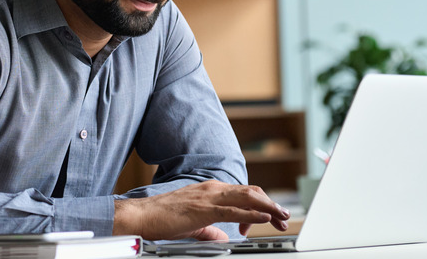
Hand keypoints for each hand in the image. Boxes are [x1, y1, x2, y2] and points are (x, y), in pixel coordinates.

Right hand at [112, 180, 289, 240]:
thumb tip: (223, 237)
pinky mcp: (204, 209)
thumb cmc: (162, 219)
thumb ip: (210, 230)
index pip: (243, 194)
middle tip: (284, 217)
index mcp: (210, 191)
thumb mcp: (193, 225)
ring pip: (247, 198)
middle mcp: (212, 189)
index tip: (270, 218)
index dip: (261, 205)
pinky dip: (252, 213)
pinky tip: (264, 218)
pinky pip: (234, 210)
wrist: (141, 216)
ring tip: (282, 216)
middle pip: (251, 193)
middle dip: (270, 204)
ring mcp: (209, 197)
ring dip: (268, 207)